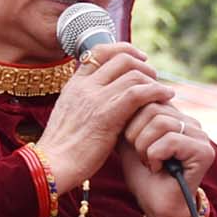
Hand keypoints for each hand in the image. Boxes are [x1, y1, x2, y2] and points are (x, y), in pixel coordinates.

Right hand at [36, 43, 174, 192]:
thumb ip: (86, 103)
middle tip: (153, 76)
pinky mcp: (107, 115)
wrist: (51, 166)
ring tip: (162, 91)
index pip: (99, 51)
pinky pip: (138, 93)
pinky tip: (166, 97)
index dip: (123, 50)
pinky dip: (156, 92)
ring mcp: (95, 99)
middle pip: (121, 58)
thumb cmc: (62, 150)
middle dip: (142, 63)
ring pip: (133, 73)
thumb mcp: (70, 117)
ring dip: (153, 79)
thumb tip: (108, 99)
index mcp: (74, 85)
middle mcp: (84, 86)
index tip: (138, 58)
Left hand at [117, 98, 214, 216]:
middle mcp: (190, 122)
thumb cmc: (143, 175)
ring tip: (149, 162)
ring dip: (144, 147)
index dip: (131, 120)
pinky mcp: (204, 151)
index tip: (131, 143)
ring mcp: (200, 136)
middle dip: (136, 134)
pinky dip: (155, 156)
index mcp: (175, 116)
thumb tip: (120, 94)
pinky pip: (170, 140)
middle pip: (153, 108)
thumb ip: (129, 117)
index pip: (148, 97)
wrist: (156, 206)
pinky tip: (157, 169)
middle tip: (141, 156)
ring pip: (161, 122)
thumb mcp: (129, 140)